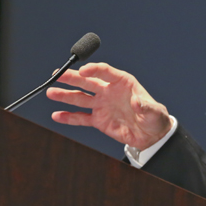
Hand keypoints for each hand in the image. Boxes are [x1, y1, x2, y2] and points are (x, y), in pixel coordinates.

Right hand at [46, 62, 171, 150]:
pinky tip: (57, 115)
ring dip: (65, 95)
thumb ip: (145, 107)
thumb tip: (137, 102)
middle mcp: (110, 91)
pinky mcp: (99, 120)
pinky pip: (81, 118)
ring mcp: (102, 105)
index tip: (83, 70)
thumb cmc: (155, 118)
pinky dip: (69, 117)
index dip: (94, 70)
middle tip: (57, 74)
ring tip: (50, 92)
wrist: (151, 135)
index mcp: (123, 83)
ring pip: (81, 98)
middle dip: (72, 78)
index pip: (105, 72)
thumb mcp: (154, 112)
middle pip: (88, 82)